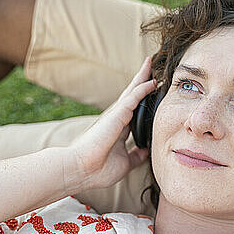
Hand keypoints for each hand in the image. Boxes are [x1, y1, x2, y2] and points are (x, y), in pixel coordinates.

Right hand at [64, 57, 156, 192]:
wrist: (81, 170)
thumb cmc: (98, 169)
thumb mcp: (124, 162)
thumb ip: (135, 156)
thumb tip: (146, 152)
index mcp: (118, 129)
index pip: (133, 109)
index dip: (143, 99)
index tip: (152, 89)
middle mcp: (117, 119)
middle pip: (132, 95)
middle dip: (141, 81)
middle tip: (150, 66)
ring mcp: (116, 115)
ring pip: (132, 91)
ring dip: (142, 77)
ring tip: (149, 63)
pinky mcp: (116, 115)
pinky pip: (133, 98)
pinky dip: (143, 88)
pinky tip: (152, 81)